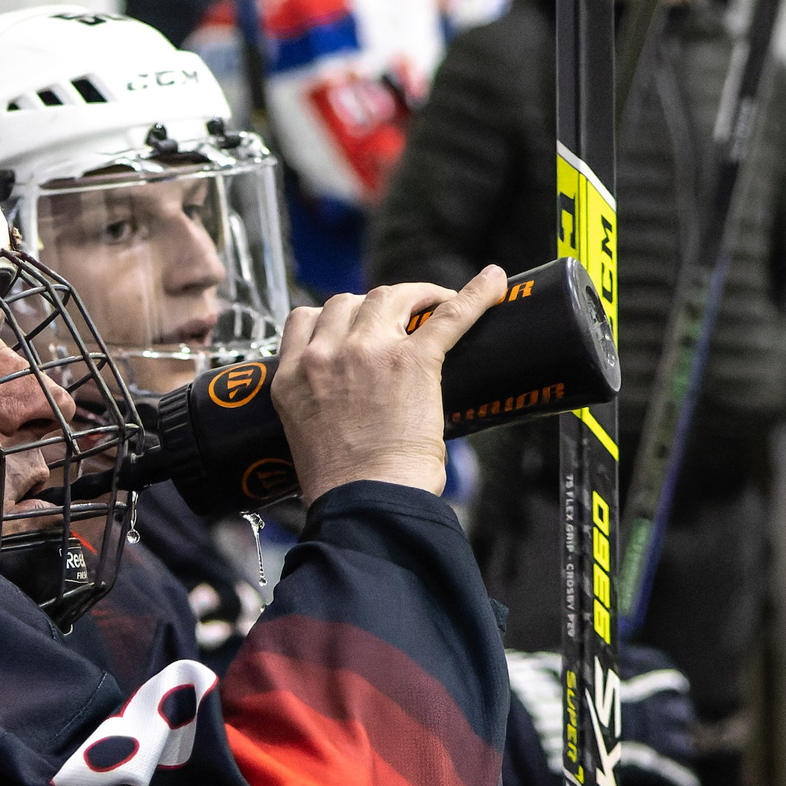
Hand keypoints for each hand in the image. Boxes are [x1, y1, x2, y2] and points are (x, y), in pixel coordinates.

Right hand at [272, 266, 507, 498]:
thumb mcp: (304, 433)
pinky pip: (448, 315)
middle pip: (348, 301)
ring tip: (436, 303)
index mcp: (292, 375)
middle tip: (401, 316)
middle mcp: (325, 355)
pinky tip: (493, 283)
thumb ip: (318, 403)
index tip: (352, 325)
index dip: (332, 316)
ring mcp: (368, 352)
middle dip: (374, 305)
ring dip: (412, 295)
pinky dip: (474, 295)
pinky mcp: (414, 360)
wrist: (364, 502)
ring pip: (388, 295)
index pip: (305, 318)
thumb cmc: (341, 486)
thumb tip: (352, 404)